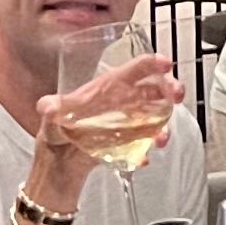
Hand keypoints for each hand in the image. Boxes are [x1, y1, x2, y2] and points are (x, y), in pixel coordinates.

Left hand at [31, 54, 178, 161]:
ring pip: (157, 117)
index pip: (136, 69)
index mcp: (110, 87)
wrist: (60, 161)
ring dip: (165, 126)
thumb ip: (50, 109)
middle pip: (156, 89)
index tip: (166, 64)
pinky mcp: (130, 143)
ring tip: (161, 138)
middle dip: (171, 89)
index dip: (153, 63)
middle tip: (177, 96)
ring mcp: (130, 123)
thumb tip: (48, 107)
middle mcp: (125, 102)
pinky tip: (141, 158)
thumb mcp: (50, 117)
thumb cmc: (57, 130)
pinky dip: (146, 151)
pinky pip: (145, 145)